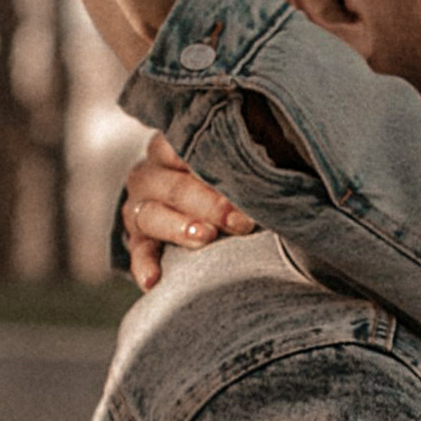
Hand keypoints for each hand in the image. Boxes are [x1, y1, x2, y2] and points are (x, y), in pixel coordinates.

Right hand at [119, 134, 255, 292]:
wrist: (212, 206)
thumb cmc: (236, 175)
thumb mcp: (247, 154)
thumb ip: (255, 146)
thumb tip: (282, 140)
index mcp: (174, 145)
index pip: (184, 145)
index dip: (213, 164)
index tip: (246, 182)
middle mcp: (151, 173)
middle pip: (173, 186)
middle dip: (209, 204)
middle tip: (240, 221)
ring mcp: (140, 206)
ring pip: (150, 214)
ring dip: (180, 227)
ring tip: (205, 237)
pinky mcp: (139, 239)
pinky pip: (138, 252)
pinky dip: (144, 265)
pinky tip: (153, 280)